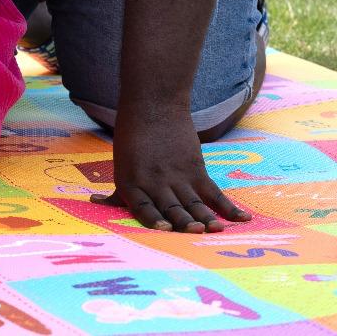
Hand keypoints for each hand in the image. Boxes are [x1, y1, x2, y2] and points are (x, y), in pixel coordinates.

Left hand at [98, 102, 248, 232]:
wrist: (153, 104)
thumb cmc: (132, 136)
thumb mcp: (120, 165)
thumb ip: (118, 191)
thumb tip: (95, 202)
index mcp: (133, 184)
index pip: (144, 208)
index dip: (154, 220)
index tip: (164, 230)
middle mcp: (155, 182)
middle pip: (172, 207)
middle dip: (183, 222)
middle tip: (195, 233)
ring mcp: (178, 176)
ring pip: (194, 203)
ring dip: (206, 218)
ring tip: (216, 230)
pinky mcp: (196, 169)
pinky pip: (214, 192)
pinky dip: (228, 207)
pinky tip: (241, 218)